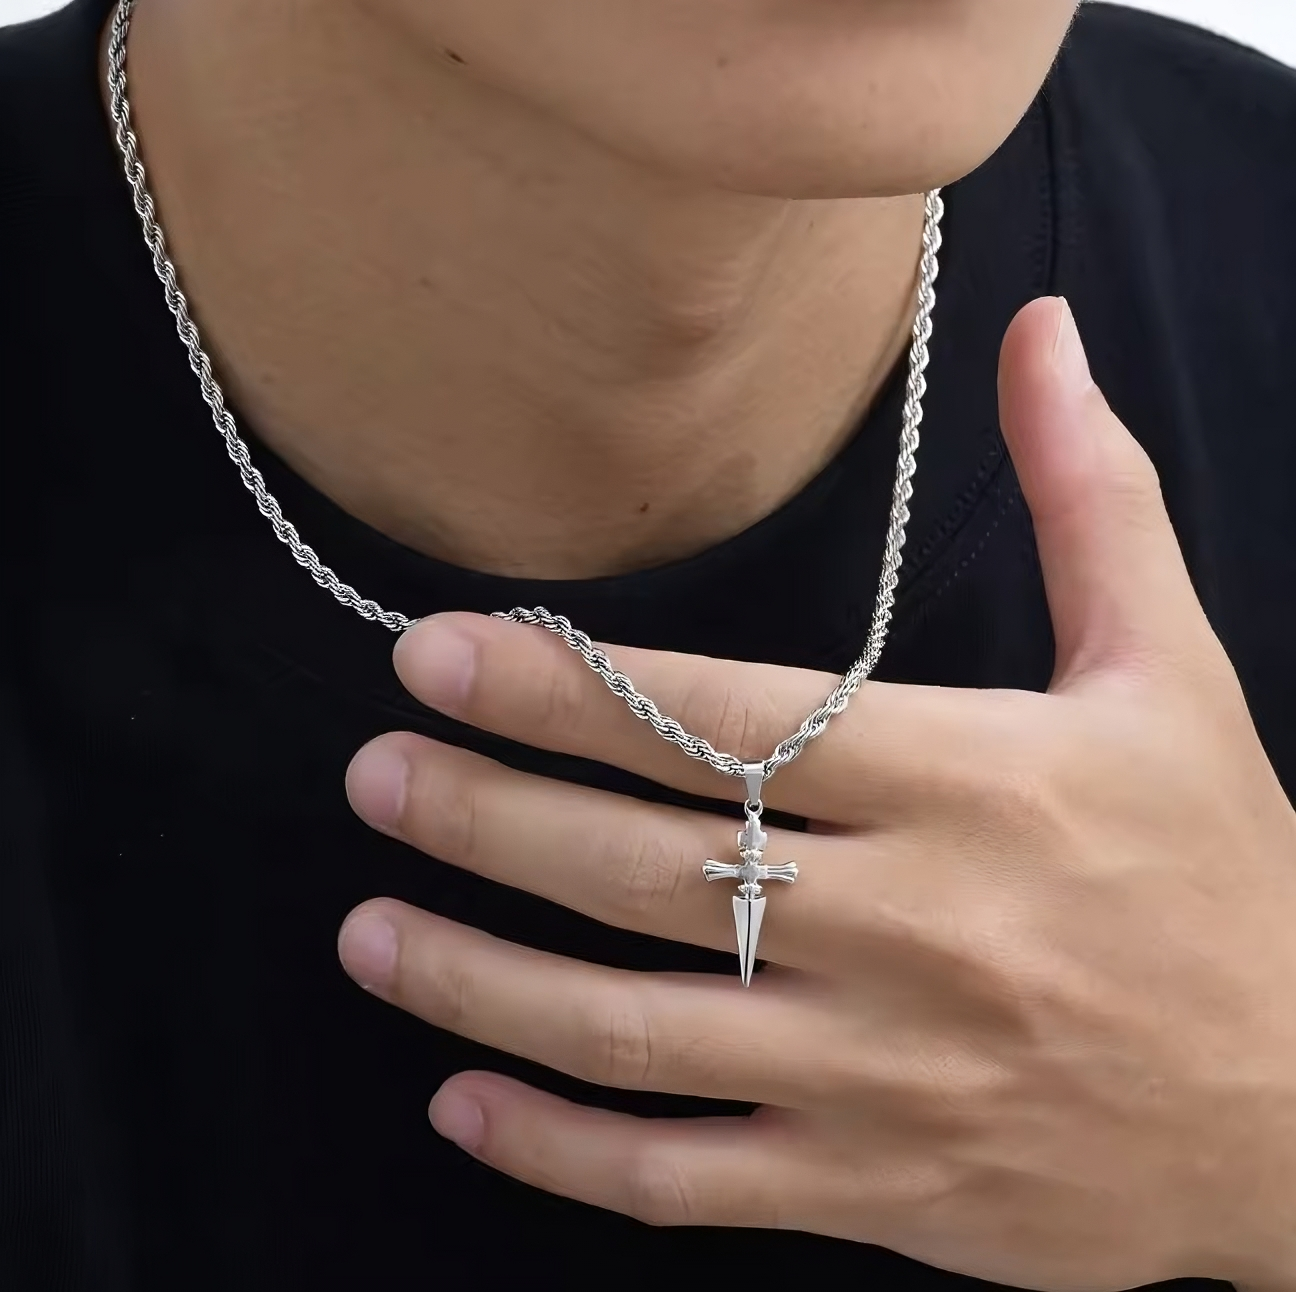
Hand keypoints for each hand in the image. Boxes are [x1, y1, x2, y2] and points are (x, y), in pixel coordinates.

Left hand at [338, 298, 1295, 1291]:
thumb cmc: (1224, 873)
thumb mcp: (1170, 669)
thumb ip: (1089, 494)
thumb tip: (1040, 331)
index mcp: (976, 782)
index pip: (727, 719)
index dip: (565, 690)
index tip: (436, 657)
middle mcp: (916, 927)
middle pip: (650, 867)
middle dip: (488, 817)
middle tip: (374, 775)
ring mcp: (888, 1074)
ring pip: (640, 1031)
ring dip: (482, 981)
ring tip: (370, 931)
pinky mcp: (881, 1189)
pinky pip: (689, 1182)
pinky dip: (565, 1151)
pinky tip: (466, 1102)